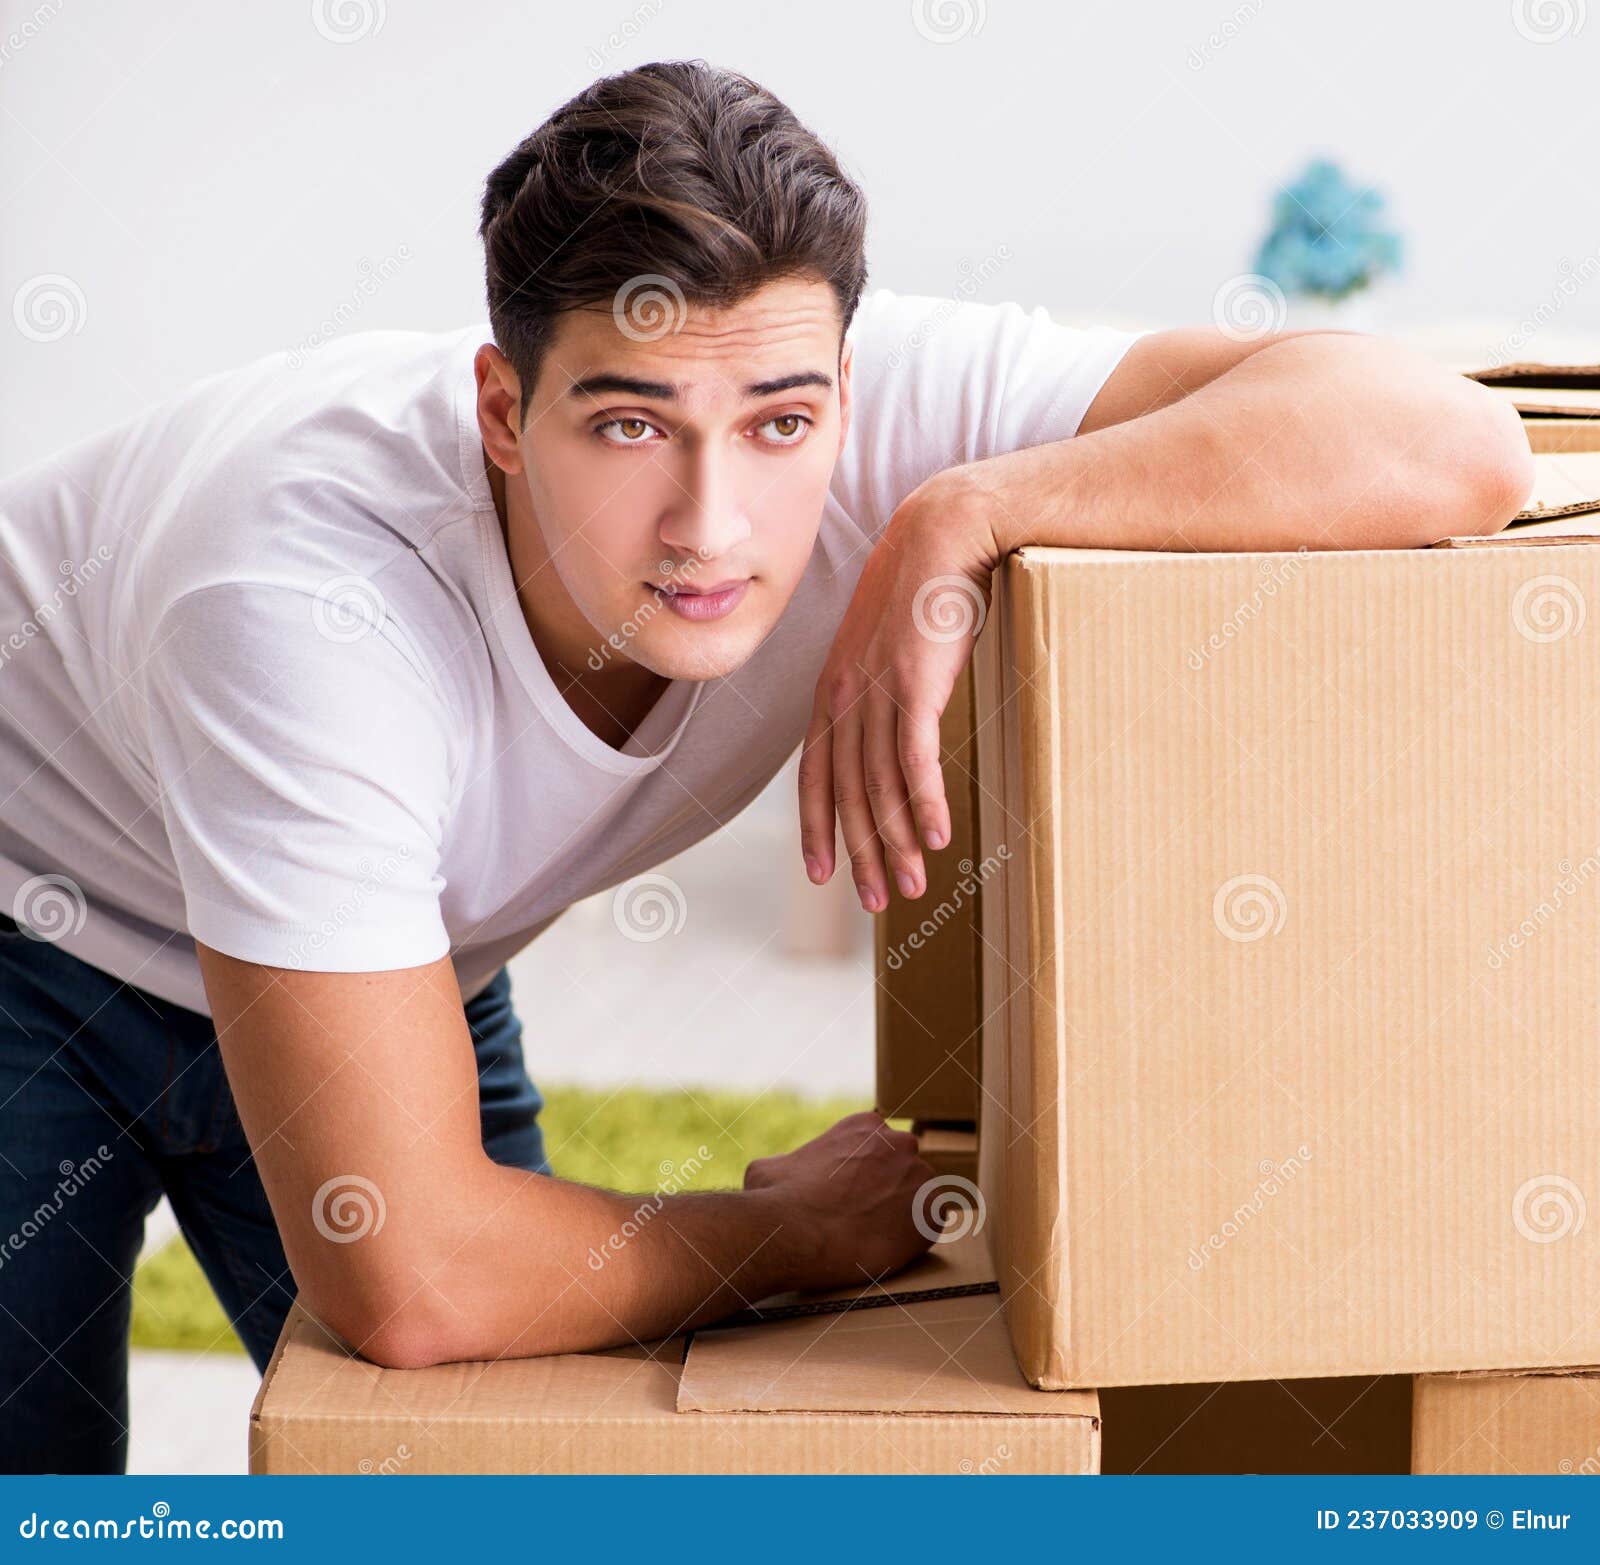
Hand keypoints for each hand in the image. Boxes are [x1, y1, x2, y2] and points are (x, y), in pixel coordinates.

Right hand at [744, 1110, 937, 1290]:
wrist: (797, 1232)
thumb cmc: (780, 1198)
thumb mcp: (771, 1166)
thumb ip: (790, 1163)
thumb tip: (784, 1174)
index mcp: (866, 1125)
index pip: (880, 1147)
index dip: (868, 1173)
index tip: (854, 1194)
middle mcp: (899, 1142)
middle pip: (904, 1168)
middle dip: (890, 1189)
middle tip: (867, 1217)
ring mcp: (920, 1176)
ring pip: (919, 1196)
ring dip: (904, 1214)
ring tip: (875, 1238)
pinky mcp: (933, 1212)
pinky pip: (931, 1225)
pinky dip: (914, 1238)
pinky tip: (888, 1249)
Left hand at [798, 471, 996, 911]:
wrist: (942, 534)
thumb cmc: (921, 590)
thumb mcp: (888, 645)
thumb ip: (882, 689)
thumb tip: (896, 724)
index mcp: (832, 691)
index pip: (817, 775)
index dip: (817, 829)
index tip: (822, 874)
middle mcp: (845, 696)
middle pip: (847, 794)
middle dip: (860, 853)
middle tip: (875, 901)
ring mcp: (877, 692)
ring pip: (879, 786)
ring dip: (897, 842)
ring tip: (912, 887)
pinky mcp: (915, 685)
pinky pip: (916, 760)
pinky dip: (925, 803)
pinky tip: (938, 838)